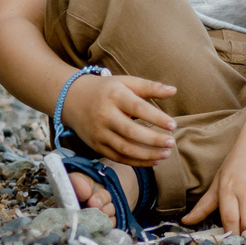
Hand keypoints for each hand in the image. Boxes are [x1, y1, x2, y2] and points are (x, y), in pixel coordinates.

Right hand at [62, 72, 177, 165]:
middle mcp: (105, 115)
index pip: (138, 108)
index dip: (156, 118)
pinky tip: (153, 160)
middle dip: (153, 140)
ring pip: (124, 148)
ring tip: (165, 154)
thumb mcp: (125, 82)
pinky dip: (136, 162)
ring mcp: (99, 132)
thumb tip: (173, 90)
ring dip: (147, 154)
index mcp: (114, 96)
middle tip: (171, 143)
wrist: (71, 99)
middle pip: (131, 132)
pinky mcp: (96, 145)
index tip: (173, 125)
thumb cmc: (106, 89)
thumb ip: (150, 87)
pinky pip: (118, 157)